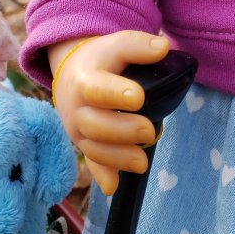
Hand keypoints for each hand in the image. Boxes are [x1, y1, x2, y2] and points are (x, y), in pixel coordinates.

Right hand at [50, 31, 169, 195]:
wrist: (72, 73)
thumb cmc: (102, 60)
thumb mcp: (117, 45)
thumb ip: (138, 46)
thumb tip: (162, 48)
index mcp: (85, 80)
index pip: (97, 88)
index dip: (116, 94)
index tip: (138, 97)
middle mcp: (77, 108)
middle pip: (95, 124)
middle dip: (122, 131)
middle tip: (149, 131)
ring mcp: (78, 129)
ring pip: (93, 147)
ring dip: (117, 157)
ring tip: (142, 162)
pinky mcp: (85, 144)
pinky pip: (91, 162)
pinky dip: (102, 175)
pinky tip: (113, 187)